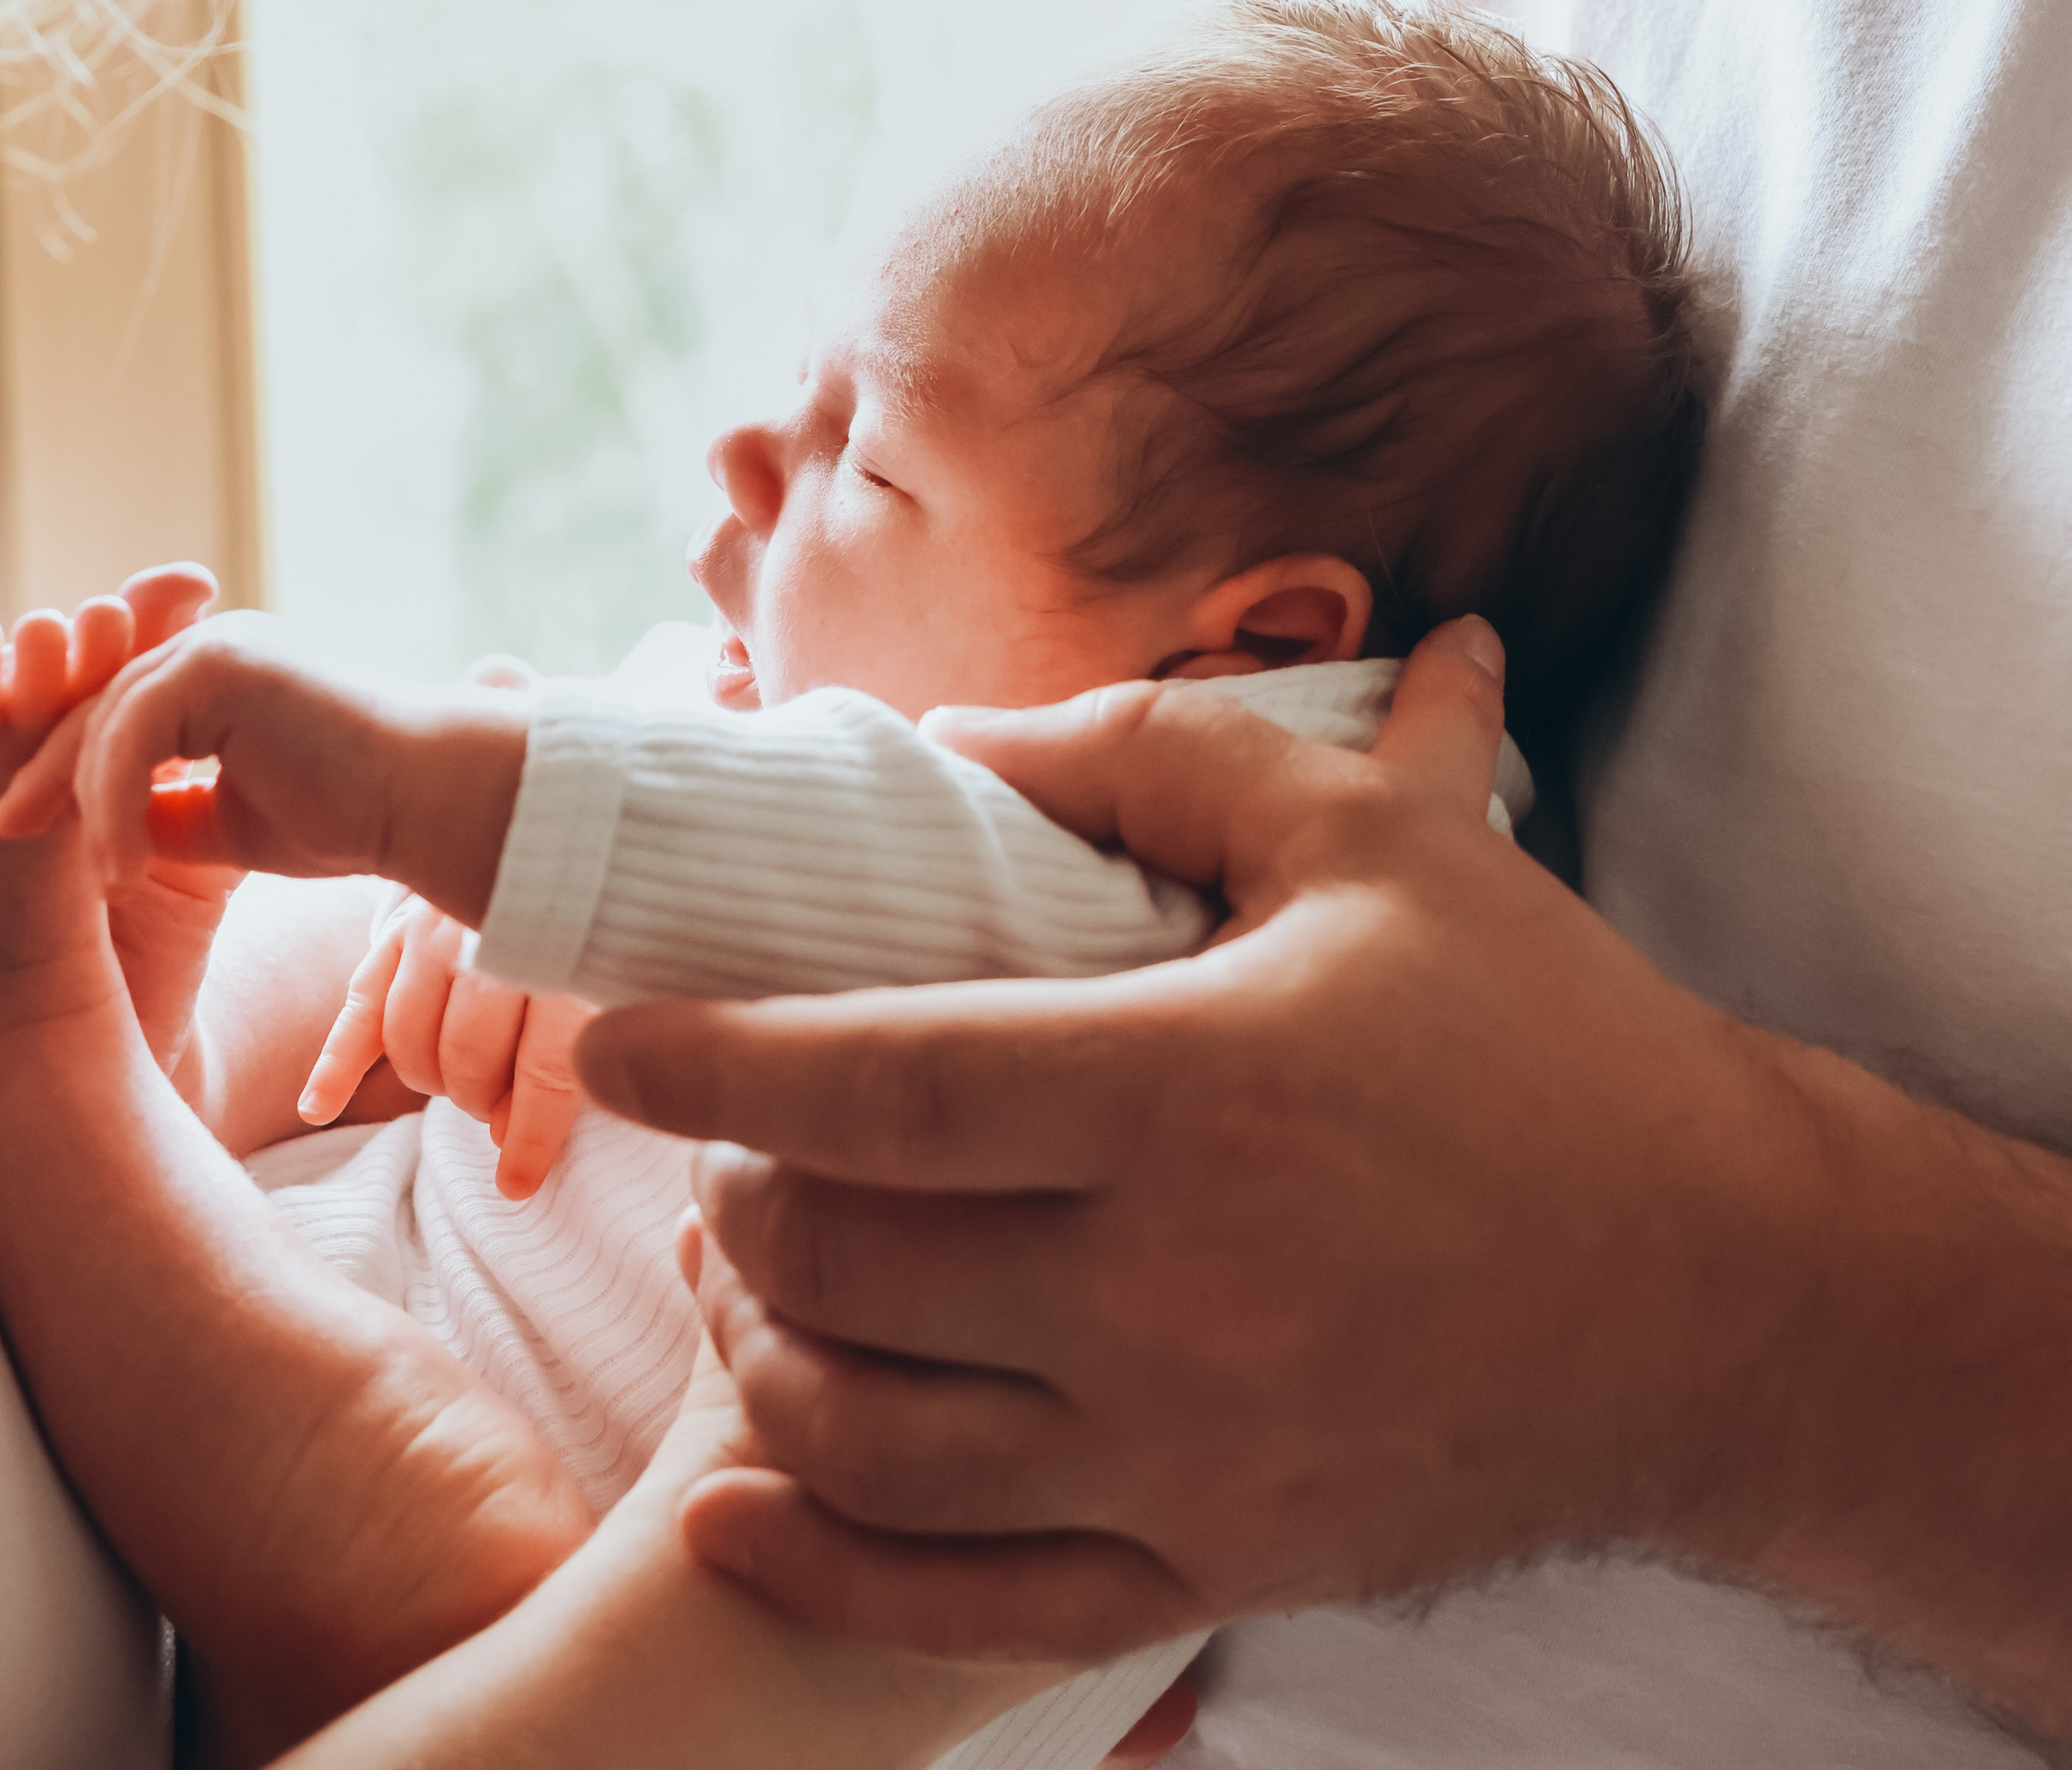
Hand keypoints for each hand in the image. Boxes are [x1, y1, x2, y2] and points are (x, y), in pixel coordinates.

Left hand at [0, 614, 525, 925]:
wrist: (419, 802)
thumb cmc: (345, 815)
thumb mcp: (226, 823)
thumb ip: (166, 814)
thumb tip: (106, 833)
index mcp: (217, 675)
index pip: (115, 712)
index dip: (65, 767)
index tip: (22, 822)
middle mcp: (212, 647)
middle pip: (98, 706)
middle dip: (47, 773)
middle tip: (3, 827)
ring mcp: (217, 647)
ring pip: (109, 719)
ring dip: (86, 802)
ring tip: (92, 876)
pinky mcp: (222, 664)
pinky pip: (135, 732)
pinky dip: (117, 801)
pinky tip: (122, 867)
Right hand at [303, 888, 591, 1198]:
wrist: (549, 855)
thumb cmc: (592, 936)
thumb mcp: (613, 984)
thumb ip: (576, 1054)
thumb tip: (510, 1139)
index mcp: (569, 946)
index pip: (545, 1062)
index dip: (532, 1133)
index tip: (519, 1182)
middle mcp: (494, 931)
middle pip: (468, 1050)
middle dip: (482, 1100)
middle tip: (500, 1108)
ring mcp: (437, 926)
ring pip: (410, 1035)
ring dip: (432, 1080)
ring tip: (462, 1087)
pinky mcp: (395, 931)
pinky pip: (357, 1008)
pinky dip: (334, 1063)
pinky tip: (317, 1108)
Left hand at [570, 623, 1835, 1661]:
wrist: (1722, 1288)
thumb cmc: (1535, 1032)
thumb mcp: (1367, 835)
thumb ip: (1153, 754)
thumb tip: (955, 743)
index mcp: (1196, 1092)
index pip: (884, 1086)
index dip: (722, 1060)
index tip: (623, 1032)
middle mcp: (1174, 1293)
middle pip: (853, 1260)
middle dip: (741, 1188)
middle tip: (727, 1131)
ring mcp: (1191, 1455)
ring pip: (873, 1435)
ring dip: (763, 1349)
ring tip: (744, 1266)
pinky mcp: (1220, 1562)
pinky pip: (963, 1604)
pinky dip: (819, 1563)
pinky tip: (731, 1505)